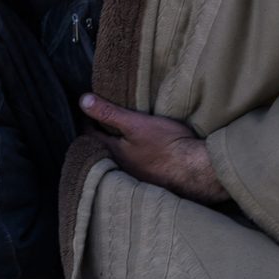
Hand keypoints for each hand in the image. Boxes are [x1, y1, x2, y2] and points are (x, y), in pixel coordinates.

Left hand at [78, 93, 229, 203]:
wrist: (196, 170)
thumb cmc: (168, 145)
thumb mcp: (136, 123)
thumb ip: (109, 113)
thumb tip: (83, 101)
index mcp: (113, 153)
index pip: (91, 135)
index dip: (88, 121)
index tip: (88, 111)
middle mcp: (120, 167)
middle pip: (103, 148)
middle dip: (100, 136)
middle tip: (100, 122)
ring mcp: (136, 174)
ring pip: (119, 157)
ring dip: (117, 147)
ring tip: (118, 134)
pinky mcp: (151, 177)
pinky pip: (135, 164)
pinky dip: (133, 156)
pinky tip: (140, 151)